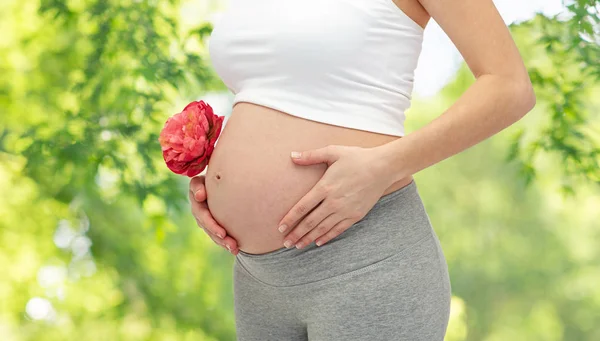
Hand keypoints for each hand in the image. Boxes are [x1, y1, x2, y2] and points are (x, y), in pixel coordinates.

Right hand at [189, 175, 238, 254]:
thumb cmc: (220, 174)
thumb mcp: (212, 174)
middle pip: (204, 222)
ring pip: (211, 232)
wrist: (224, 179)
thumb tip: (200, 196)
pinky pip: (217, 235)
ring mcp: (204, 216)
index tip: (215, 222)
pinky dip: (225, 242)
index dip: (204, 211)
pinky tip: (235, 249)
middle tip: (225, 236)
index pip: (198, 203)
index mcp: (196, 193)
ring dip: (221, 241)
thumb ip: (203, 183)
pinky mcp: (213, 223)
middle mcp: (198, 206)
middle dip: (214, 230)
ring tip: (234, 248)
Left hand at [277, 145, 392, 248]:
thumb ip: (311, 156)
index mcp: (325, 187)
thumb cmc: (357, 158)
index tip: (280, 228)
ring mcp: (345, 210)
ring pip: (323, 228)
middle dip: (296, 233)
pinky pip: (338, 229)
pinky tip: (318, 242)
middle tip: (285, 243)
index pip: (302, 207)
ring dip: (308, 238)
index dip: (290, 219)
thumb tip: (292, 155)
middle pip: (310, 222)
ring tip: (297, 245)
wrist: (383, 168)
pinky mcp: (355, 215)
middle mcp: (333, 202)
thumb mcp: (333, 152)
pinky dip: (327, 237)